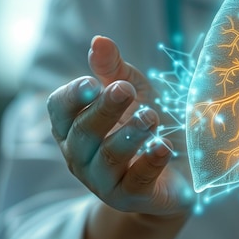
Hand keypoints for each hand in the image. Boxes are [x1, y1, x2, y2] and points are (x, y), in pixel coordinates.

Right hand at [47, 36, 194, 217]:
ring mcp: (104, 181)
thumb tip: (100, 41)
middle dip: (104, 110)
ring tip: (151, 117)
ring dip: (130, 134)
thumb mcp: (134, 92)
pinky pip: (137, 181)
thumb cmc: (148, 123)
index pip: (58, 110)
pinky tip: (164, 147)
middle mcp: (81, 155)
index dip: (73, 96)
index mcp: (74, 126)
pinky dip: (151, 162)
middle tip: (126, 91)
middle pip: (82, 132)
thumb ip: (115, 70)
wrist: (180, 169)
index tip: (94, 83)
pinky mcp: (132, 197)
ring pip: (108, 158)